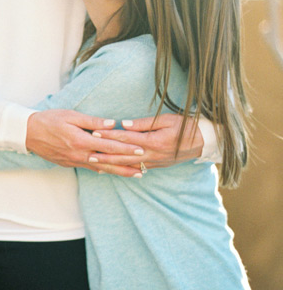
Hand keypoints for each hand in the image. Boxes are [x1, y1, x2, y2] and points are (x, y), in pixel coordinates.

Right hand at [25, 109, 144, 176]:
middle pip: (108, 161)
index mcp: (81, 141)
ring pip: (101, 168)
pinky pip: (89, 168)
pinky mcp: (69, 163)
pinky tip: (112, 172)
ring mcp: (74, 161)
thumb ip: (92, 121)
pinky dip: (102, 171)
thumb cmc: (48, 120)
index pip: (109, 146)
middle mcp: (79, 154)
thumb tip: (112, 124)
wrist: (26, 133)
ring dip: (119, 171)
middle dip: (128, 164)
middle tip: (146, 166)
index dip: (127, 148)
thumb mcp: (70, 115)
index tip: (142, 149)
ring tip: (135, 174)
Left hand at [87, 114, 202, 169]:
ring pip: (126, 164)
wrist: (204, 142)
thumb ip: (143, 123)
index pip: (126, 138)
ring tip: (93, 162)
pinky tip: (110, 169)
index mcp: (153, 141)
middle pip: (122, 154)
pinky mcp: (155, 165)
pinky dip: (121, 169)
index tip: (94, 132)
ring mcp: (153, 162)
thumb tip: (123, 124)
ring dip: (109, 163)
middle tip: (86, 152)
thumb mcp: (166, 119)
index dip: (109, 135)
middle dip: (103, 154)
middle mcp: (151, 154)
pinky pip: (134, 168)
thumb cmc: (186, 127)